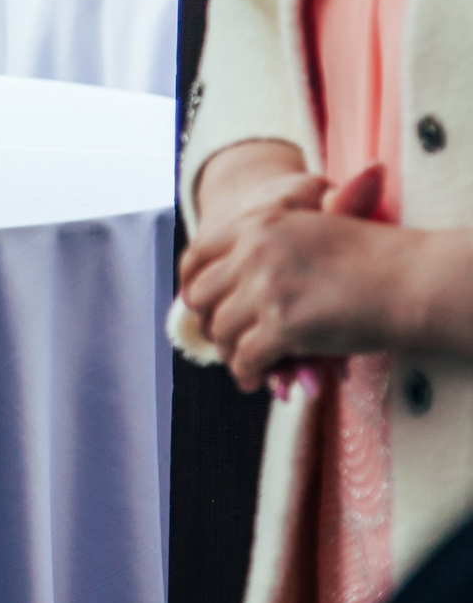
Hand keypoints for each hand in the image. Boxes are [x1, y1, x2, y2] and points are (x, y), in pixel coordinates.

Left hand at [175, 163, 453, 390]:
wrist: (410, 277)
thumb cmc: (370, 254)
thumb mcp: (310, 225)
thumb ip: (269, 238)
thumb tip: (233, 262)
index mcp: (257, 222)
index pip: (197, 254)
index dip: (192, 282)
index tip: (197, 303)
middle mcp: (253, 252)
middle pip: (203, 295)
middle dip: (209, 322)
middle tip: (222, 340)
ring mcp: (266, 288)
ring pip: (222, 330)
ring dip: (229, 353)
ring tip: (241, 365)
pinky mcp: (283, 325)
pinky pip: (247, 357)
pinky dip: (247, 373)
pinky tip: (255, 380)